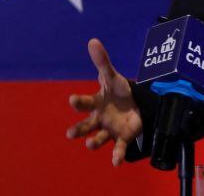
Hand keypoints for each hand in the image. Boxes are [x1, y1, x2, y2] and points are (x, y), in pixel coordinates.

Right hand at [65, 38, 143, 165]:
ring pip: (98, 138)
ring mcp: (109, 129)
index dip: (79, 101)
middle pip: (85, 125)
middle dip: (78, 129)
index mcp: (95, 103)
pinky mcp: (122, 138)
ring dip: (94, 142)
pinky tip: (116, 162)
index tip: (73, 99)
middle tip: (70, 133)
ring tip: (90, 143)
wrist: (132, 106)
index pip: (85, 103)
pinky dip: (117, 155)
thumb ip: (102, 61)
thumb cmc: (117, 92)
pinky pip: (118, 148)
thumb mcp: (112, 76)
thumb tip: (93, 40)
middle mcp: (98, 119)